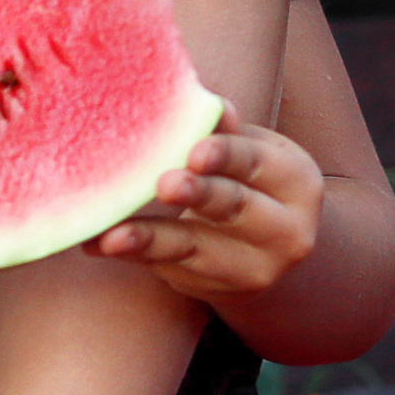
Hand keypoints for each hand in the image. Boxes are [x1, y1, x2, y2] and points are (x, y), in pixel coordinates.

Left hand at [82, 102, 323, 300]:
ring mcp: (251, 270)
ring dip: (149, 241)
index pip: (258, 163)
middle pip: (233, 207)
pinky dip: (131, 254)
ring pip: (193, 249)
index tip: (195, 151)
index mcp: (298, 184)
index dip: (227, 156)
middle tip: (164, 185)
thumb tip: (212, 105)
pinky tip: (97, 243)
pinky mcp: (212, 289)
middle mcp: (286, 233)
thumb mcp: (253, 151)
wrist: (268, 248)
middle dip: (198, 196)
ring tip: (112, 236)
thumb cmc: (251, 179)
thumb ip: (228, 131)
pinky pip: (166, 269)